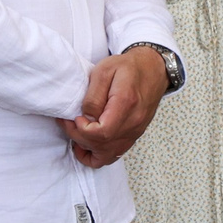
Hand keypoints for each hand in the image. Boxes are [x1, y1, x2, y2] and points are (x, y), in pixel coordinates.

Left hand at [62, 47, 168, 166]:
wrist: (153, 69)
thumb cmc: (128, 67)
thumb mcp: (104, 71)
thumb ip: (93, 96)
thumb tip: (85, 117)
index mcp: (126, 104)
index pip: (102, 133)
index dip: (82, 130)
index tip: (74, 118)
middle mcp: (134, 122)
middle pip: (103, 146)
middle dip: (79, 138)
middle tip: (69, 122)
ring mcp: (136, 131)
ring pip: (108, 155)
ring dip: (87, 147)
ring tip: (77, 131)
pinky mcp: (134, 135)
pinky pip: (115, 155)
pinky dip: (98, 154)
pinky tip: (88, 143)